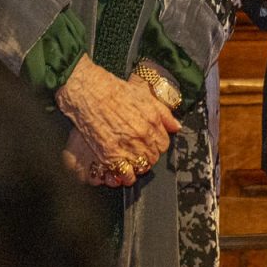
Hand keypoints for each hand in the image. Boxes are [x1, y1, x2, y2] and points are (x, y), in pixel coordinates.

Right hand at [55, 54, 178, 187]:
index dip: (156, 144)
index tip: (149, 143)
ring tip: (130, 160)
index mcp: (152, 121)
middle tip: (138, 151)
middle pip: (154, 157)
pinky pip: (126, 174)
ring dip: (138, 166)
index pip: (164, 144)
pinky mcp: (111, 155)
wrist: (90, 92)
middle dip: (148, 155)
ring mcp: (127, 146)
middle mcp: (142, 135)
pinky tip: (122, 169)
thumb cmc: (115, 91)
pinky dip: (126, 176)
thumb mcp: (144, 96)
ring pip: (142, 167)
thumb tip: (176, 127)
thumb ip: (163, 113)